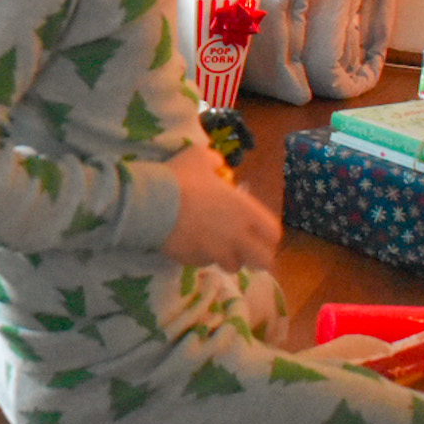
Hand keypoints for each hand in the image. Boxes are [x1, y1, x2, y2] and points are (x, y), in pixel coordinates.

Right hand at [159, 142, 280, 272]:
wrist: (150, 204)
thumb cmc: (181, 178)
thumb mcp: (200, 156)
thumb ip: (215, 162)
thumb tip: (218, 166)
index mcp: (245, 211)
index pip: (273, 233)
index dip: (269, 234)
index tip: (260, 231)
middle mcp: (236, 236)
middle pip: (262, 261)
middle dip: (257, 256)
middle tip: (246, 248)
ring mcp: (216, 252)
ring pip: (233, 266)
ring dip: (229, 258)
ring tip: (218, 247)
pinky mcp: (195, 261)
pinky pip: (205, 263)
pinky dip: (203, 256)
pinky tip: (192, 244)